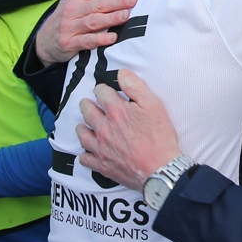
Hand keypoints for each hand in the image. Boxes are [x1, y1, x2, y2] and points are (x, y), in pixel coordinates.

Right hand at [36, 0, 140, 65]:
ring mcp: (69, 26)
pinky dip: (99, 39)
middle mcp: (72, 9)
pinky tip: (112, 37)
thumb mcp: (77, 0)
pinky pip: (86, 41)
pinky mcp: (69, 42)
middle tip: (134, 0)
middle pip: (99, 4)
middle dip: (118, 1)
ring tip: (126, 15)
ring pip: (93, 21)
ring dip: (111, 18)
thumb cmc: (69, 18)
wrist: (45, 40)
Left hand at [76, 69, 181, 190]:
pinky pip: (85, 158)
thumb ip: (135, 86)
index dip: (102, 89)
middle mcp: (104, 127)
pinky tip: (87, 152)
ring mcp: (100, 147)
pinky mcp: (102, 165)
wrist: (160, 169)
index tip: (104, 90)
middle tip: (89, 104)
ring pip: (82, 134)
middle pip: (87, 111)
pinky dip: (84, 154)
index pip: (101, 93)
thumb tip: (122, 73)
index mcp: (116, 111)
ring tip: (84, 125)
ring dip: (82, 127)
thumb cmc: (160, 137)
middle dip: (87, 104)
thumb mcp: (153, 105)